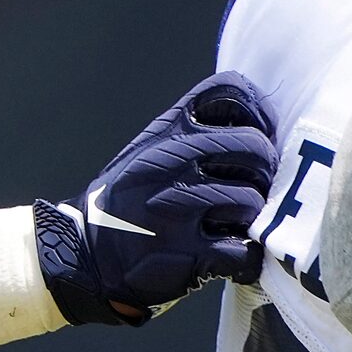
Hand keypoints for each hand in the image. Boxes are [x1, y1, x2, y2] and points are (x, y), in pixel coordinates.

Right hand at [37, 73, 278, 324]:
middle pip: (256, 148)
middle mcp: (171, 160)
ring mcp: (176, 206)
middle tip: (252, 192)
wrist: (86, 256)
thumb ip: (195, 132)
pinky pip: (243, 251)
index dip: (260, 113)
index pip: (231, 90)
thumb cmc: (130, 201)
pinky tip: (231, 258)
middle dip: (265, 175)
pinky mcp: (185, 252)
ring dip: (251, 221)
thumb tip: (263, 126)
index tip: (262, 138)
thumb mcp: (150, 150)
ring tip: (231, 228)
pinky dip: (246, 260)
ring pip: (253, 202)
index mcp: (167, 130)